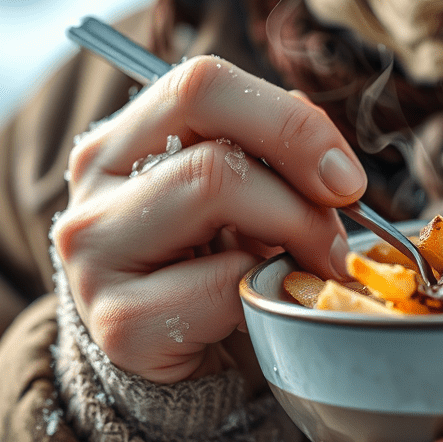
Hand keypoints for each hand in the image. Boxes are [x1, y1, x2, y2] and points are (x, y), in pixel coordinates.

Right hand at [53, 56, 366, 384]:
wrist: (176, 357)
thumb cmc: (216, 262)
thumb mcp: (245, 193)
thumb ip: (276, 154)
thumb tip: (328, 159)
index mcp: (126, 136)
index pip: (204, 84)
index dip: (292, 123)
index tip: (346, 177)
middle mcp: (96, 182)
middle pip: (215, 142)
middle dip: (302, 181)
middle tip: (338, 223)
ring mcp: (97, 251)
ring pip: (215, 190)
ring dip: (294, 230)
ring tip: (310, 262)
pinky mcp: (119, 321)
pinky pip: (222, 283)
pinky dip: (264, 290)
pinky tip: (263, 303)